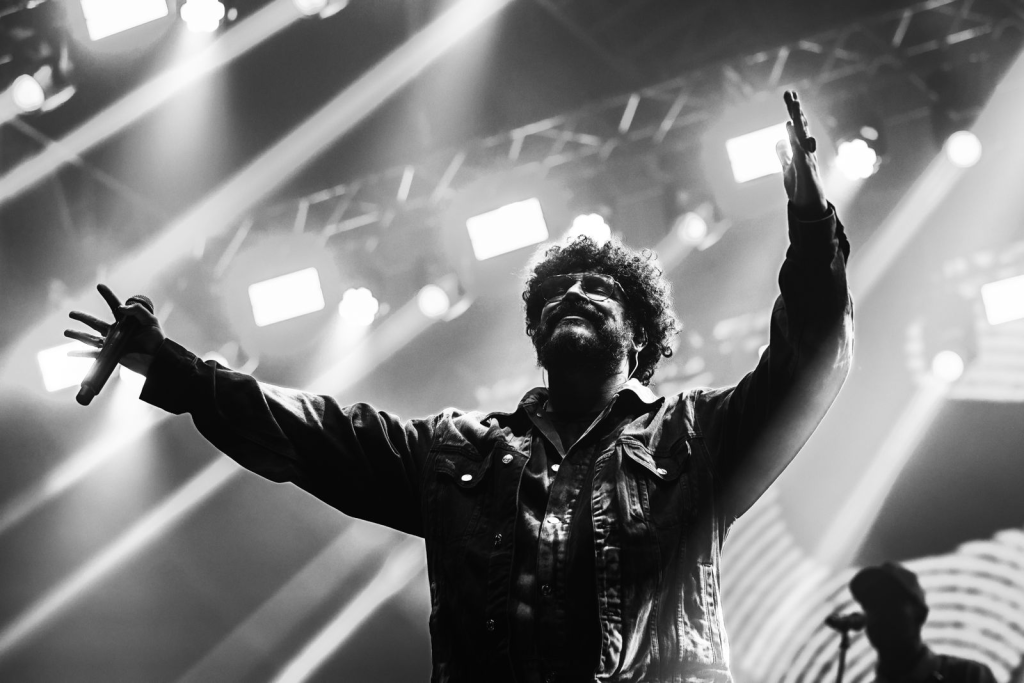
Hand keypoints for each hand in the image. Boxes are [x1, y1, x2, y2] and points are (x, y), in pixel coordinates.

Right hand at [64, 284, 165, 376]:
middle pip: (95, 323)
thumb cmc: (156, 340)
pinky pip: (93, 354)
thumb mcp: (150, 321)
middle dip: (82, 317)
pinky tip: (69, 353)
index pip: (114, 306)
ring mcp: (112, 344)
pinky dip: (80, 354)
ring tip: (65, 332)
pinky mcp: (111, 355)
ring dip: (77, 335)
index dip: (107, 295)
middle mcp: (116, 332)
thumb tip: (120, 307)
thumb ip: (137, 311)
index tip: (99, 285)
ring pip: (90, 338)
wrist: (157, 359)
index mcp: (125, 322)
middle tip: (71, 313)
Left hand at [776, 90, 827, 217]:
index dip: (793, 111)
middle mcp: (806, 150)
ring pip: (803, 134)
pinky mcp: (806, 167)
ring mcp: (807, 157)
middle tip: (790, 93)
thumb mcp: (787, 168)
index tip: (790, 95)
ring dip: (798, 119)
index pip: (796, 126)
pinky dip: (794, 137)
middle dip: (795, 110)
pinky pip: (800, 149)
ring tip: (794, 104)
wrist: (808, 206)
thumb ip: (783, 154)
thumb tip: (778, 141)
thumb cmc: (800, 187)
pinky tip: (789, 126)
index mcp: (801, 149)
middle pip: (800, 126)